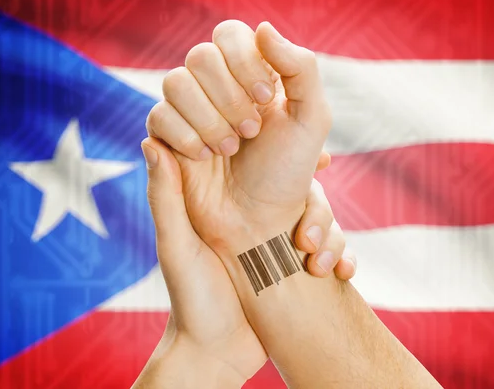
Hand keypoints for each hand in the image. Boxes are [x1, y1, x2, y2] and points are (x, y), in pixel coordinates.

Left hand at [136, 139, 352, 385]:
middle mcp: (256, 219)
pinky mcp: (295, 265)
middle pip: (300, 190)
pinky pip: (329, 251)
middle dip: (317, 202)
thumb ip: (166, 198)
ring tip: (319, 261)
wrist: (217, 354)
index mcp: (225, 207)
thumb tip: (151, 140)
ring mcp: (279, 242)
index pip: (257, 165)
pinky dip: (342, 258)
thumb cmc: (190, 300)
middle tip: (327, 206)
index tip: (304, 145)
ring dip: (332, 236)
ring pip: (320, 220)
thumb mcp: (176, 246)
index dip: (279, 149)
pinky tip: (342, 273)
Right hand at [145, 20, 330, 266]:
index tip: (266, 99)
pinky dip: (185, 137)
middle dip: (228, 97)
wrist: (261, 223)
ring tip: (229, 149)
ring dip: (208, 119)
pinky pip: (158, 115)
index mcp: (251, 75)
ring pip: (174, 82)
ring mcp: (190, 111)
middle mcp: (217, 89)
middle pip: (200, 56)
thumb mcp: (311, 119)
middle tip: (250, 132)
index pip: (231, 35)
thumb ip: (300, 67)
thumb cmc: (289, 174)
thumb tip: (261, 28)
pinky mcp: (168, 136)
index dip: (244, 62)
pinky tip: (205, 157)